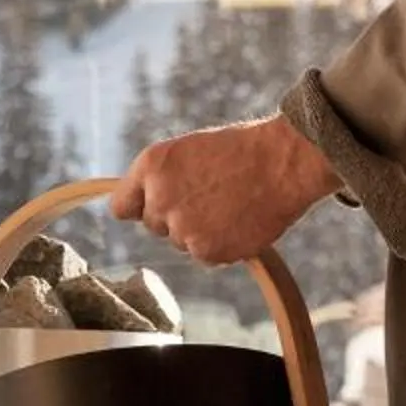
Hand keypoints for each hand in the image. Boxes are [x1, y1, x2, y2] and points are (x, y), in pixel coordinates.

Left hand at [111, 115, 341, 266]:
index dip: (141, 206)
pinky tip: (240, 221)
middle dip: (177, 217)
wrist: (284, 162)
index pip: (121, 207)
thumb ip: (160, 179)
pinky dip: (222, 245)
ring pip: (182, 242)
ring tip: (230, 205)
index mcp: (152, 165)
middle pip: (155, 225)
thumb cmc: (241, 151)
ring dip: (201, 232)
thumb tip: (141, 208)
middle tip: (212, 196)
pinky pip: (206, 256)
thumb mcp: (189, 150)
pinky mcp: (206, 251)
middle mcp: (159, 197)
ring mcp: (182, 228)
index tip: (156, 207)